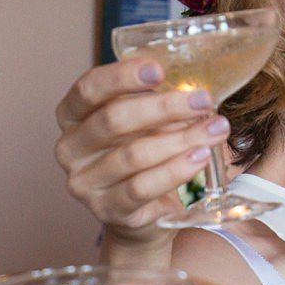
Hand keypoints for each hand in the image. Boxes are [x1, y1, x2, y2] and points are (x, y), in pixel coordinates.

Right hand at [54, 58, 231, 256]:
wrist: (141, 214)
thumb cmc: (141, 156)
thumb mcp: (142, 124)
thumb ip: (153, 102)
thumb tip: (193, 89)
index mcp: (72, 116)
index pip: (88, 88)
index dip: (121, 76)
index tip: (158, 70)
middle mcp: (69, 148)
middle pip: (113, 119)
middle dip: (164, 107)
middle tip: (202, 100)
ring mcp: (83, 182)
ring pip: (133, 154)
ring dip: (181, 139)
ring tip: (215, 130)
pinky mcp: (106, 209)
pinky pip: (142, 187)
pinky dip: (176, 170)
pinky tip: (200, 157)